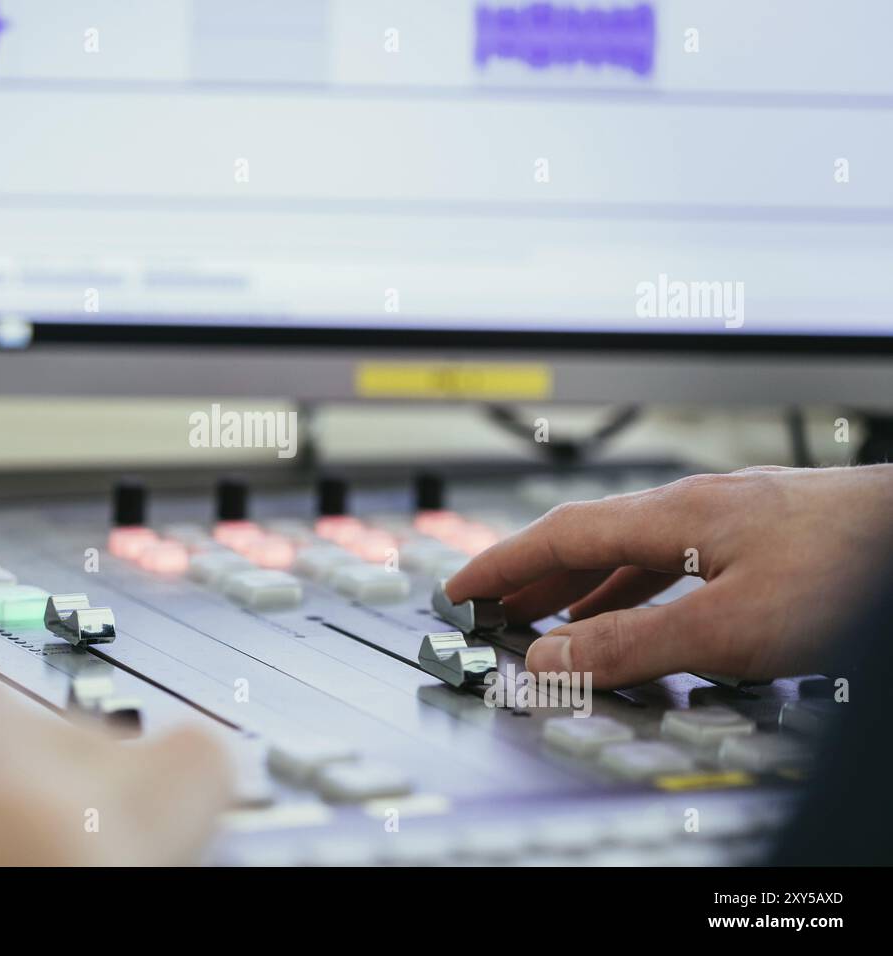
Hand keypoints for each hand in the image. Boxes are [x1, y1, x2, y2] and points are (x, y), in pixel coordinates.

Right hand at [444, 465, 892, 687]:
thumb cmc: (850, 568)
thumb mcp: (730, 625)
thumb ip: (633, 643)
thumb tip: (550, 657)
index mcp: (673, 517)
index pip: (558, 534)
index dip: (502, 563)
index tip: (460, 588)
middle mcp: (695, 508)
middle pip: (588, 538)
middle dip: (532, 576)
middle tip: (492, 609)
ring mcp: (730, 518)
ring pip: (632, 550)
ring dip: (581, 585)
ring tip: (552, 619)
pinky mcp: (762, 535)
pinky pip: (672, 560)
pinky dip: (633, 588)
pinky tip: (641, 611)